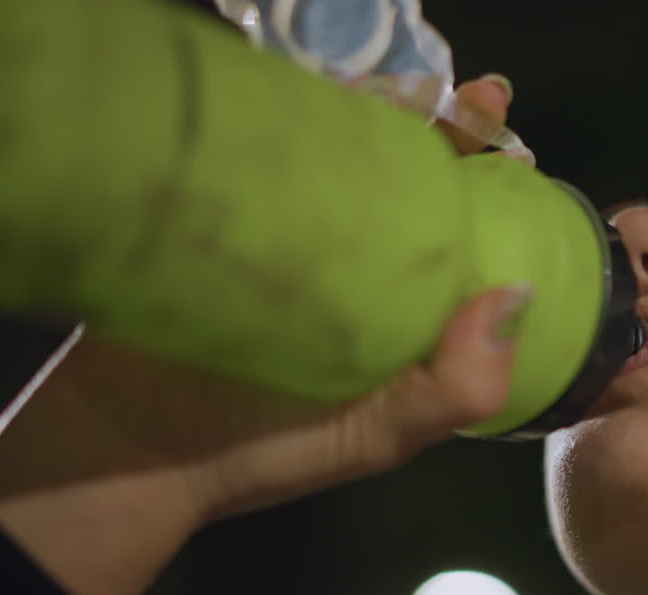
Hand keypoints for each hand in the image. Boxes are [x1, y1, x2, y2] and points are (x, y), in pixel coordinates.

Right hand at [0, 78, 525, 594]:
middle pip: (423, 201)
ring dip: (393, 128)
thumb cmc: (265, 450)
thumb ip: (457, 385)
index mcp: (413, 328)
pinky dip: (316, 136)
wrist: (129, 443)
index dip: (499, 204)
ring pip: (362, 177)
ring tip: (424, 92)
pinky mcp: (248, 226)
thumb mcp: (378, 435)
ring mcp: (309, 251)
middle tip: (482, 100)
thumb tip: (518, 294)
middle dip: (455, 147)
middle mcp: (370, 283)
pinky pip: (291, 170)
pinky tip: (336, 104)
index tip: (517, 155)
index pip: (471, 253)